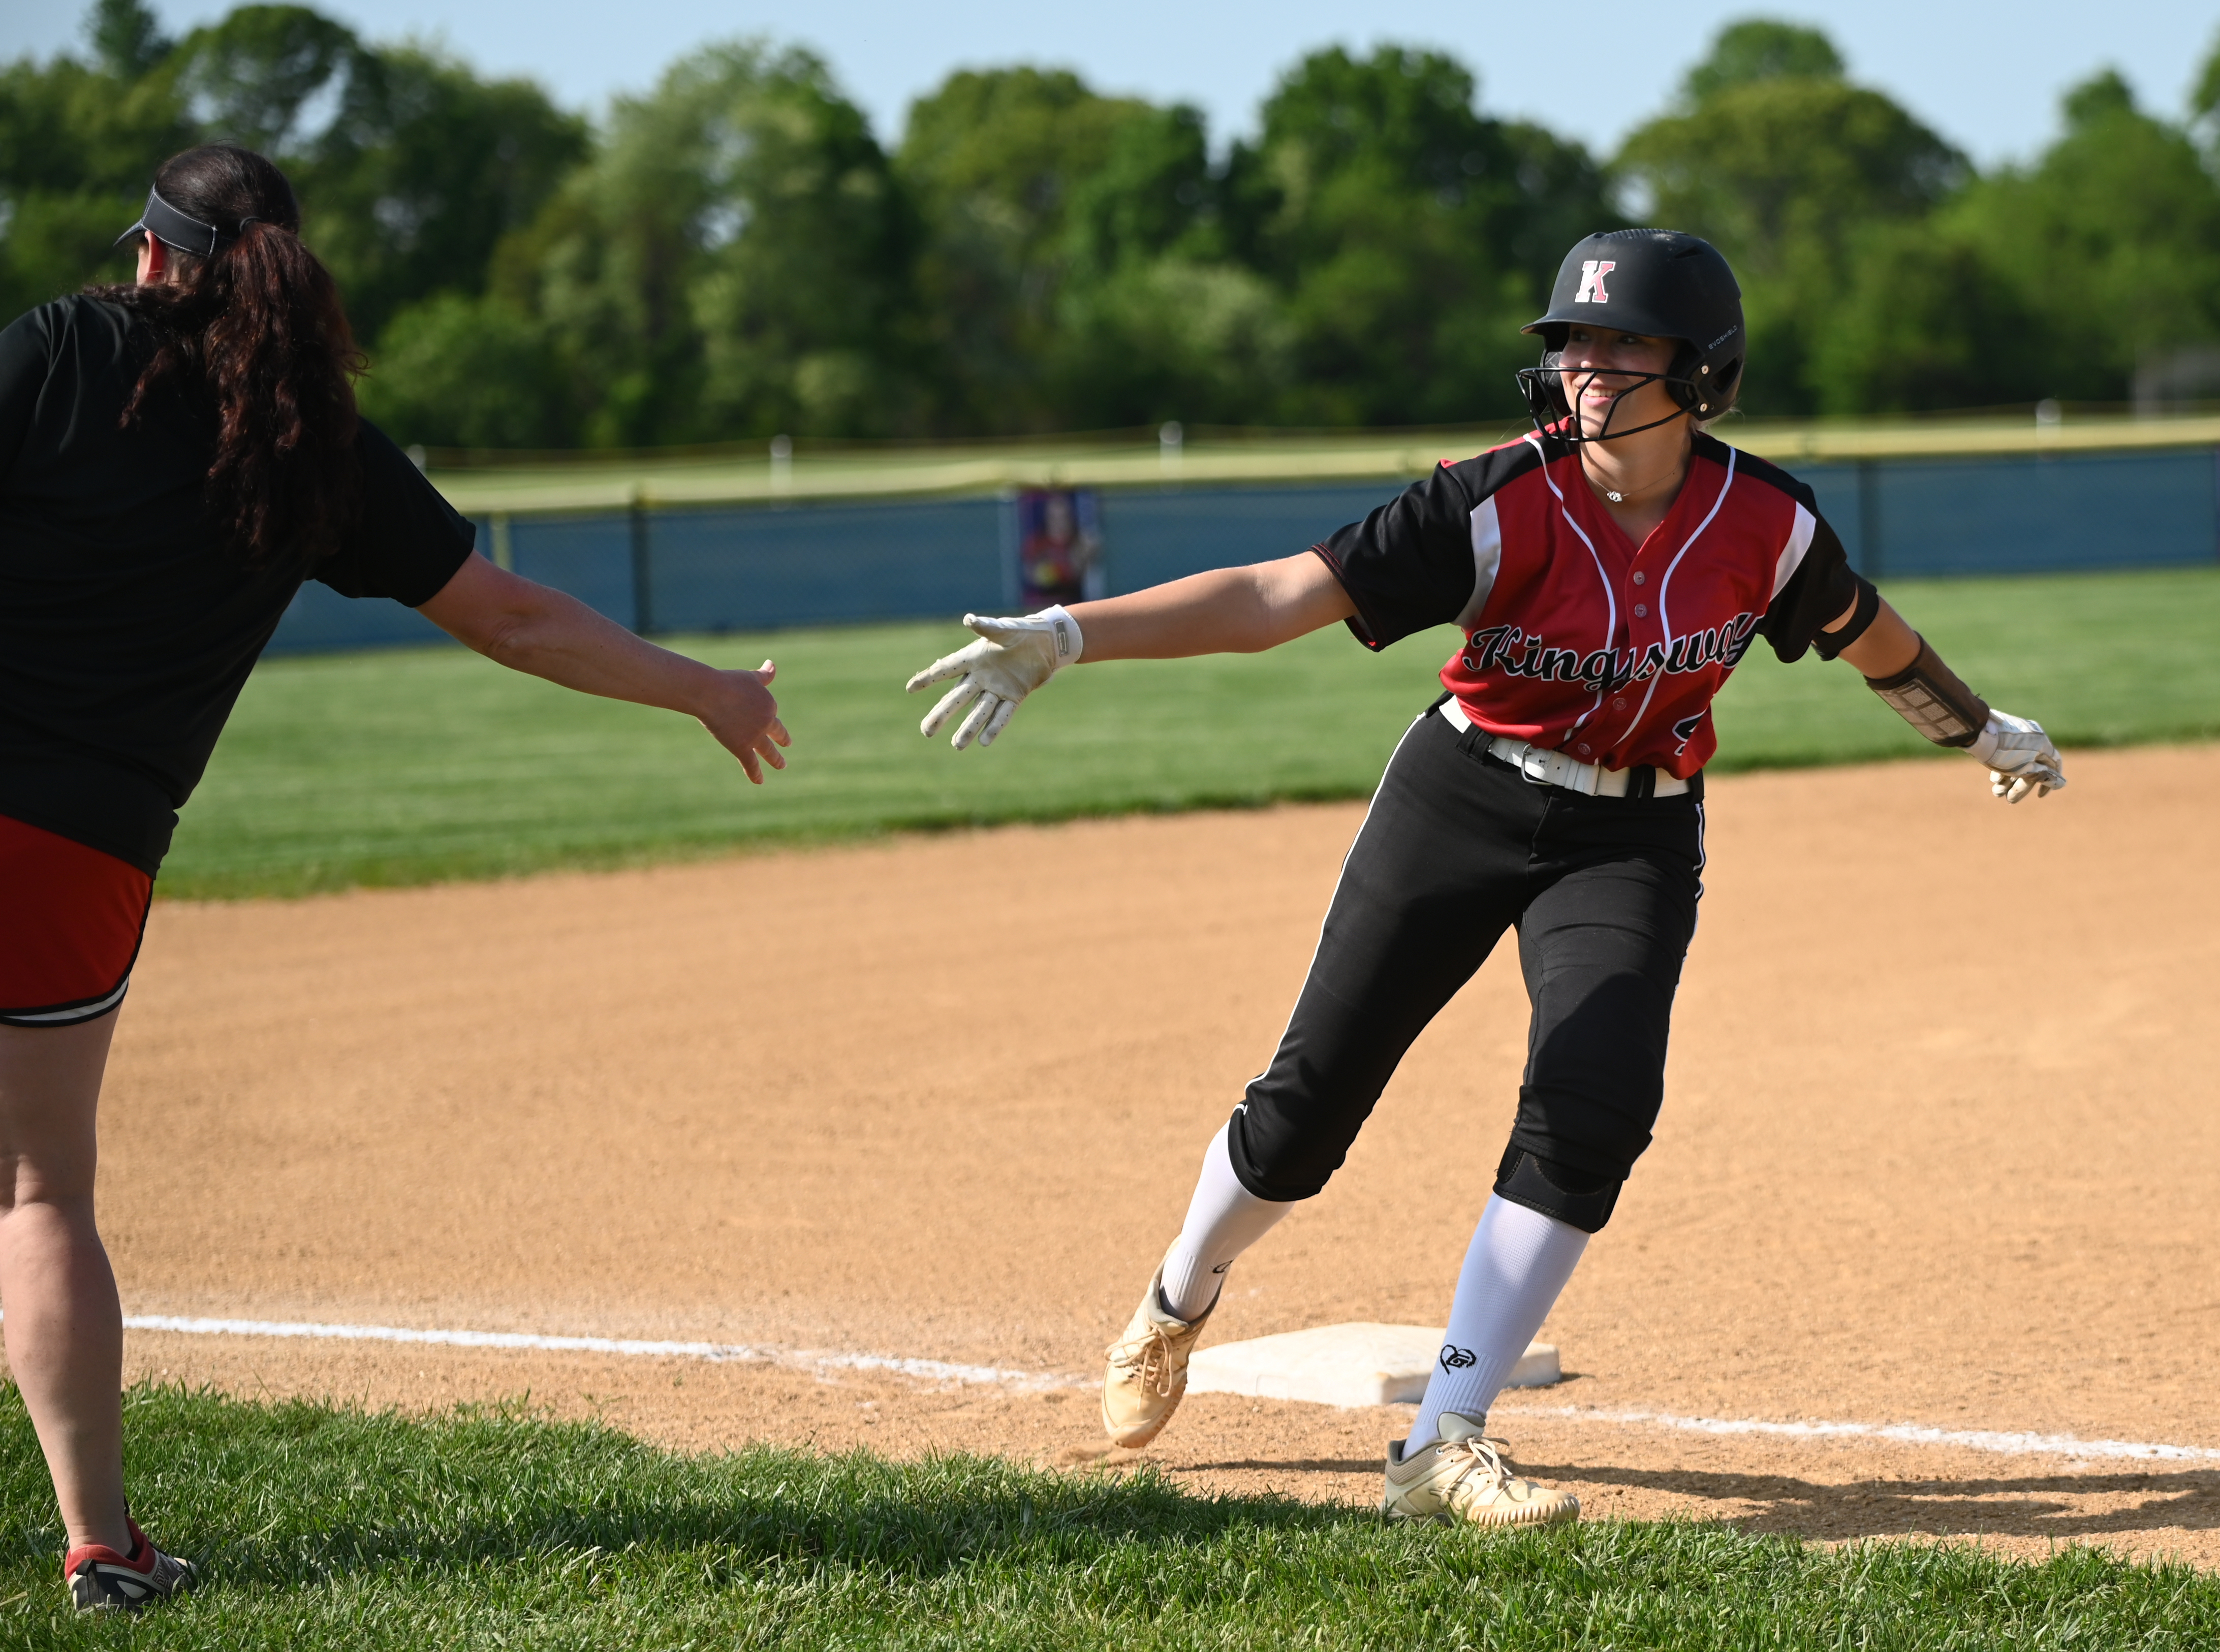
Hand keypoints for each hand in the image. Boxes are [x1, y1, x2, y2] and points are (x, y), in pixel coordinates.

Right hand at [697, 660, 789, 782]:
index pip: (770, 711)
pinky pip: (751, 765)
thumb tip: (772, 665)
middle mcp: (766, 722)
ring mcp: (755, 736)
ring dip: (776, 759)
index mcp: (769, 704)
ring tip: (782, 765)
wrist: (710, 693)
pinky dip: (756, 774)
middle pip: (777, 733)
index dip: (762, 713)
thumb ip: (764, 676)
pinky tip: (760, 782)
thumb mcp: (749, 677)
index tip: (758, 714)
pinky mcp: (742, 748)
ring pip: (769, 751)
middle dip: (782, 740)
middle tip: (787, 745)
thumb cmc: (727, 682)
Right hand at [905, 608, 1082, 748]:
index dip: (928, 678)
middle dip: (942, 714)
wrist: (1046, 642)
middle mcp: (982, 677)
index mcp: (974, 658)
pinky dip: (995, 727)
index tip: (910, 689)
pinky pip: (1003, 714)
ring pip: (979, 711)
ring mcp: (997, 688)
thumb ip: (986, 627)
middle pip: (957, 698)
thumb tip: (968, 619)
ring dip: (968, 728)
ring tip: (957, 746)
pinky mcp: (1015, 696)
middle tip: (926, 731)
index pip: (946, 669)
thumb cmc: (1022, 631)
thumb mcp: (1004, 628)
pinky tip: (984, 742)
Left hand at [1968, 708, 2062, 803]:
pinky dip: (2002, 768)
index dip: (2049, 782)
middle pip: (2032, 766)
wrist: (1977, 732)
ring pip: (2017, 762)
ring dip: (2008, 780)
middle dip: (2019, 786)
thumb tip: (2060, 784)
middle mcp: (2032, 737)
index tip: (2039, 795)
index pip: (2055, 764)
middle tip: (2009, 800)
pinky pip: (2006, 755)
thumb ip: (2042, 776)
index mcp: (2043, 743)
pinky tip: (1994, 779)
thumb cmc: (2004, 753)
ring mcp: (2017, 735)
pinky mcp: (2002, 735)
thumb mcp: (2025, 769)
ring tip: (1996, 792)